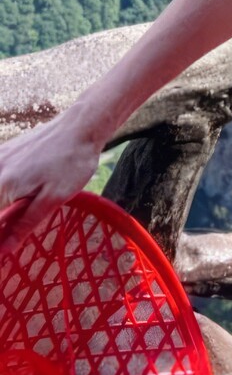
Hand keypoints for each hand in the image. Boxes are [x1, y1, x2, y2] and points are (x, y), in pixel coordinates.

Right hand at [0, 108, 104, 256]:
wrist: (80, 126)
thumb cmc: (72, 162)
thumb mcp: (53, 198)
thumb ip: (26, 223)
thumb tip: (5, 248)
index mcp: (4, 185)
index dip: (1, 233)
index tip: (11, 240)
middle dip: (4, 217)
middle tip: (24, 220)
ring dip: (7, 202)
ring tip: (26, 203)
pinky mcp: (5, 150)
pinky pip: (1, 175)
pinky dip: (7, 187)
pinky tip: (24, 188)